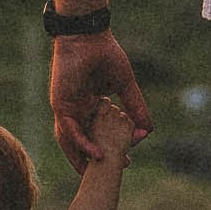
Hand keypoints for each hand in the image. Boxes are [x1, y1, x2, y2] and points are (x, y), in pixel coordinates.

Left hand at [51, 31, 150, 170]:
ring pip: (72, 142)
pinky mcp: (61, 105)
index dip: (111, 148)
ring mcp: (67, 109)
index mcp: (89, 105)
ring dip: (85, 159)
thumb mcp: (125, 86)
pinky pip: (70, 130)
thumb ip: (136, 107)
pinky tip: (96, 154)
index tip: (128, 160)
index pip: (98, 134)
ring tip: (101, 173)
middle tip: (118, 170)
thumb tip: (149, 130)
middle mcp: (76, 110)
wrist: (87, 36)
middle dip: (98, 160)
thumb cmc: (104, 54)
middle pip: (84, 142)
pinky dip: (82, 144)